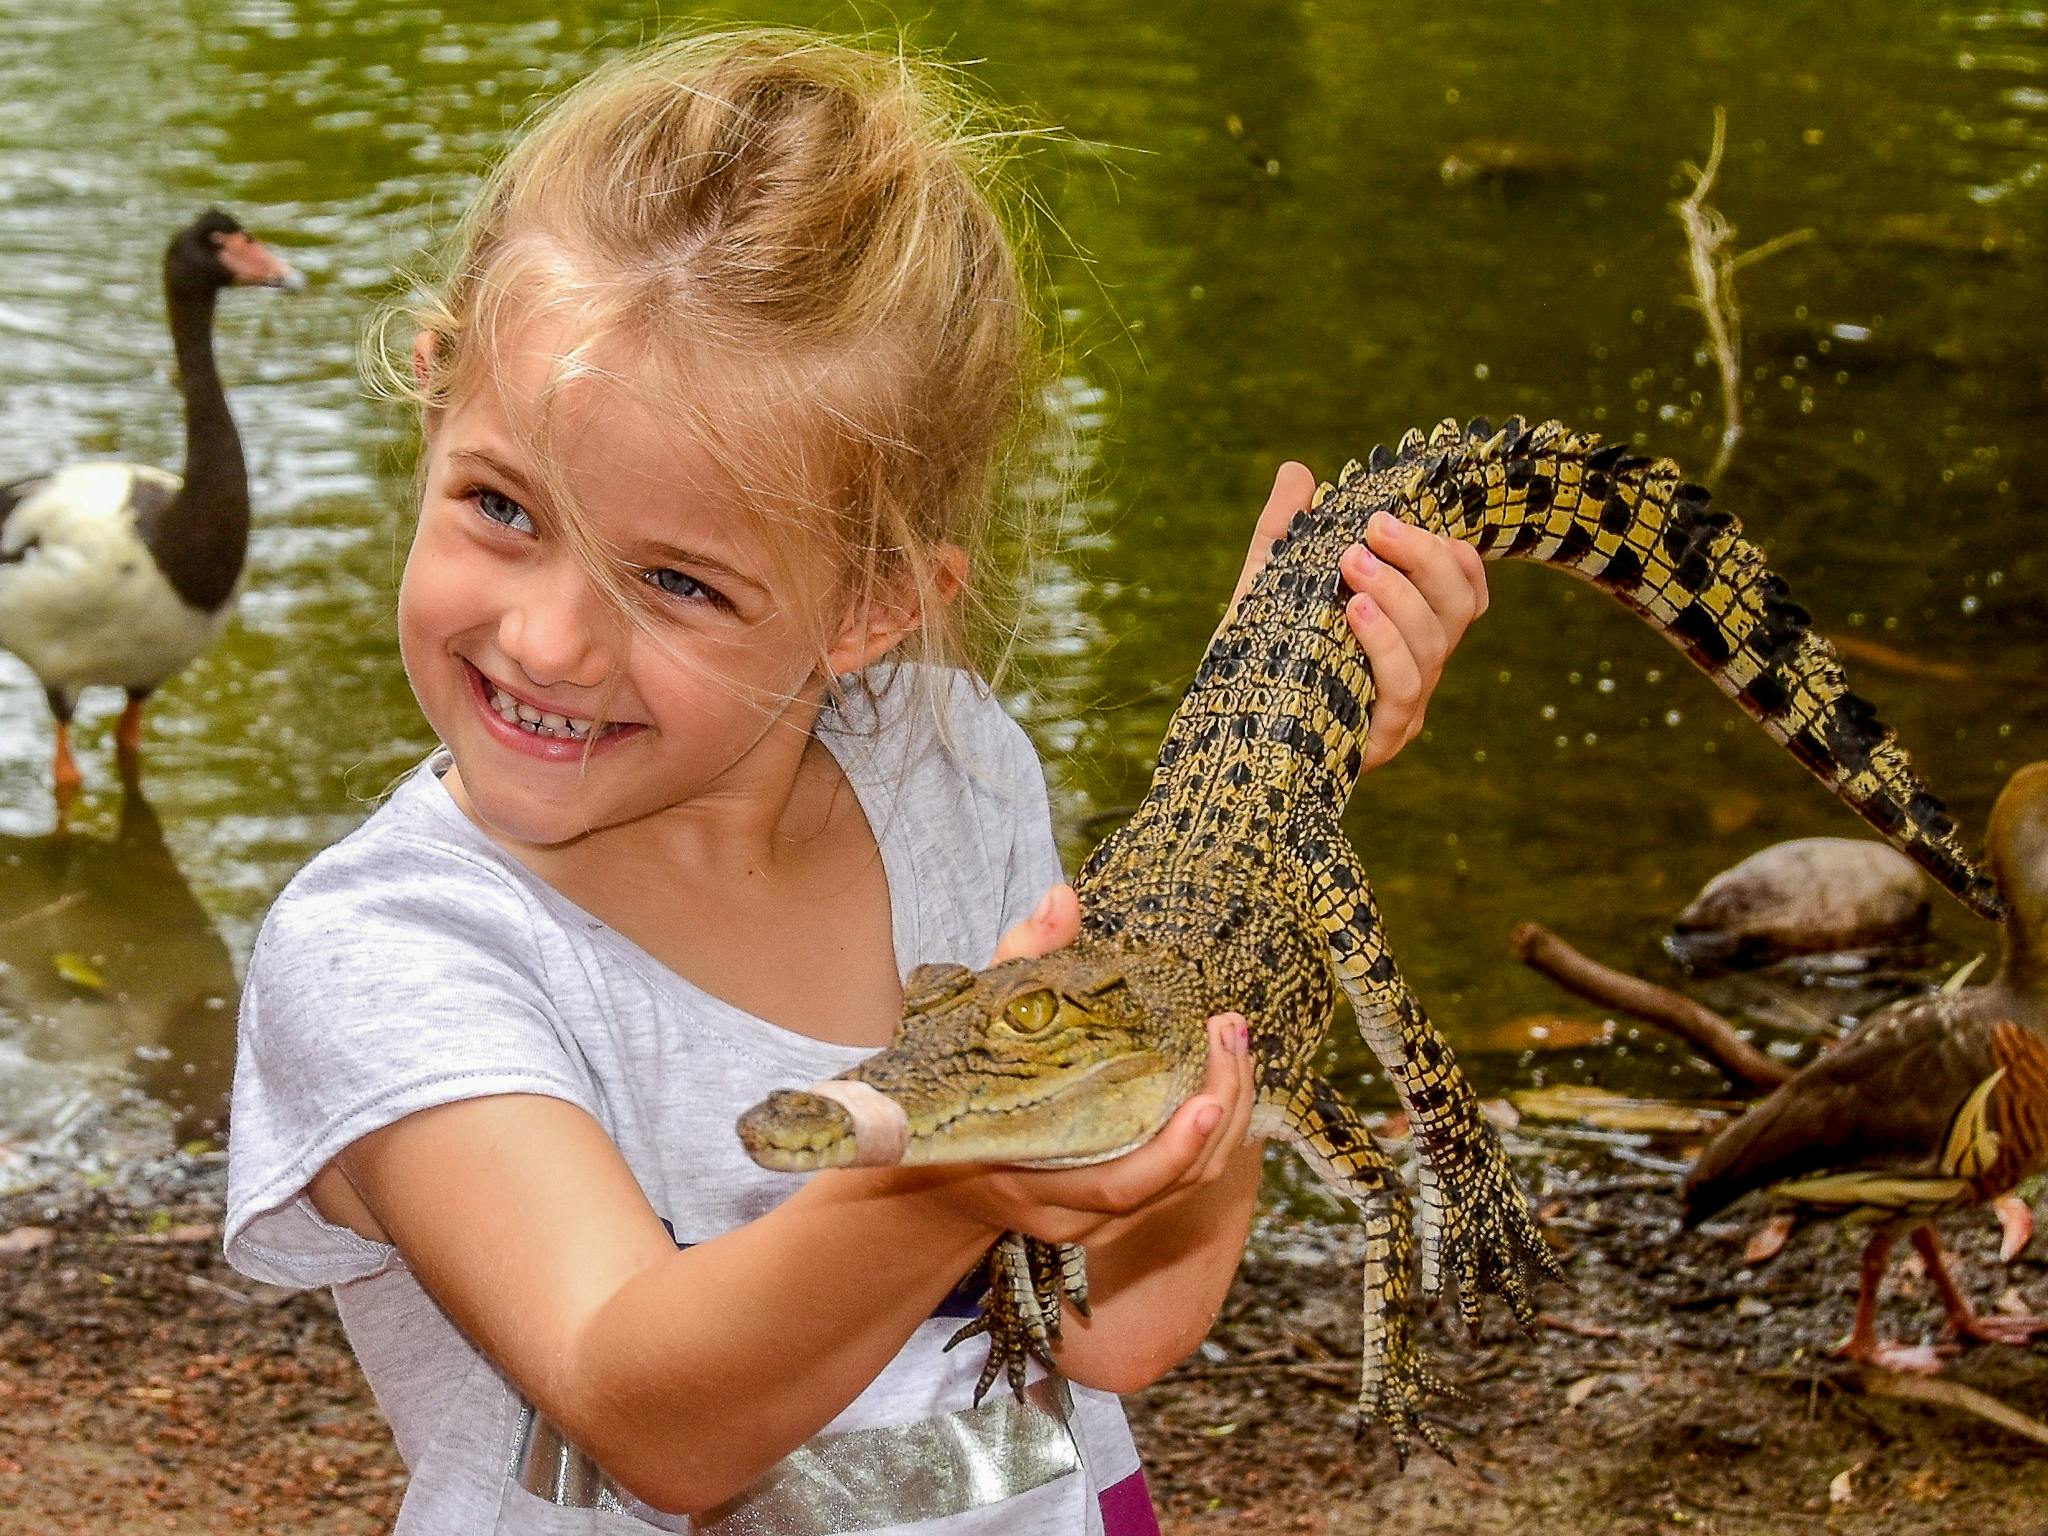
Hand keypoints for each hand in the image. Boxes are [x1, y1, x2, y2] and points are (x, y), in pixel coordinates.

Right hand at [930, 887, 1255, 1245]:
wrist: (932, 1168)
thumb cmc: (955, 1083)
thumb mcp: (976, 1019)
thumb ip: (1021, 962)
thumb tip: (1063, 899)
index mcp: (1023, 1174)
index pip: (1114, 1184)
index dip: (1169, 1151)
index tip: (1209, 1098)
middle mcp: (1064, 1211)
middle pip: (1169, 1186)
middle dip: (1219, 1113)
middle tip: (1232, 1034)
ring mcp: (1092, 1220)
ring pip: (1186, 1188)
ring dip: (1228, 1119)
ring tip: (1238, 1045)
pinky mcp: (1115, 1212)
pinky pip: (1183, 1182)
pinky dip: (1213, 1133)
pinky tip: (1225, 1076)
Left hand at [1224, 462, 1490, 772]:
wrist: (1224, 728)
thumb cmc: (1256, 655)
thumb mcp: (1267, 586)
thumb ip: (1283, 530)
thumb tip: (1296, 471)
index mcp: (1405, 629)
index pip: (1463, 592)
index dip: (1455, 556)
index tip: (1404, 520)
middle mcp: (1417, 666)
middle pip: (1455, 608)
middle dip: (1421, 558)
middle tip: (1373, 528)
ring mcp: (1404, 706)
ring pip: (1433, 644)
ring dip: (1398, 594)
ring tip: (1352, 562)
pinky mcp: (1381, 738)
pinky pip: (1403, 688)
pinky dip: (1384, 643)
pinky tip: (1354, 611)